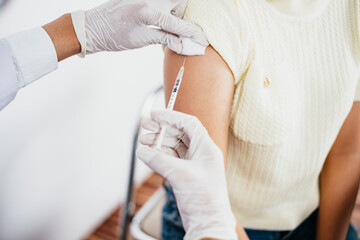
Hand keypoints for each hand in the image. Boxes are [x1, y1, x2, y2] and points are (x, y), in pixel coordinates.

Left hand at [84, 0, 207, 53]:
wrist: (93, 28)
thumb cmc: (114, 36)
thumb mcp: (141, 40)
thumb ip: (165, 39)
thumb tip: (184, 45)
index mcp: (148, 11)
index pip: (177, 24)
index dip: (191, 33)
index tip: (202, 40)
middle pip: (178, 3)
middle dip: (180, 17)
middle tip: (175, 30)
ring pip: (171, 0)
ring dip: (172, 11)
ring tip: (162, 24)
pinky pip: (160, 1)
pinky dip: (164, 9)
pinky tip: (156, 19)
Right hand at [137, 110, 236, 239]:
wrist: (208, 222)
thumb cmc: (203, 199)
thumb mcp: (179, 175)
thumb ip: (159, 160)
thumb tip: (143, 151)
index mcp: (206, 148)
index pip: (188, 123)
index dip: (171, 116)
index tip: (155, 115)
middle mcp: (201, 153)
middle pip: (179, 133)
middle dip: (162, 129)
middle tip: (145, 126)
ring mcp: (193, 164)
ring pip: (174, 146)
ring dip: (158, 142)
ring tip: (143, 142)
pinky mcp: (186, 174)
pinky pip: (171, 159)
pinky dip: (159, 155)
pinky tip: (148, 154)